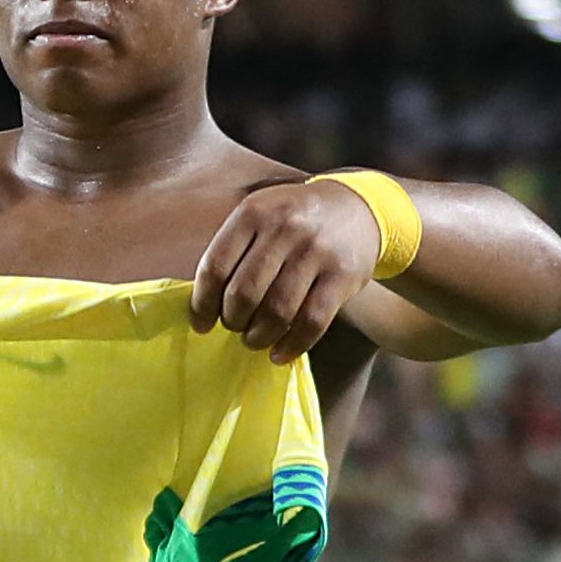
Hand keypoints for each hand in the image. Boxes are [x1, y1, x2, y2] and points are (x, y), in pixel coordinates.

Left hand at [192, 177, 383, 364]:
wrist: (359, 207)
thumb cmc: (296, 220)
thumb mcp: (262, 215)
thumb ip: (235, 250)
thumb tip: (203, 305)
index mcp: (254, 212)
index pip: (216, 267)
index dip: (202, 303)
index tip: (201, 324)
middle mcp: (285, 227)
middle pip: (244, 293)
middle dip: (233, 321)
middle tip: (235, 327)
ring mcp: (316, 250)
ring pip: (276, 311)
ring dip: (259, 337)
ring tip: (255, 340)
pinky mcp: (343, 275)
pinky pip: (311, 322)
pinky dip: (292, 345)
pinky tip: (280, 353)